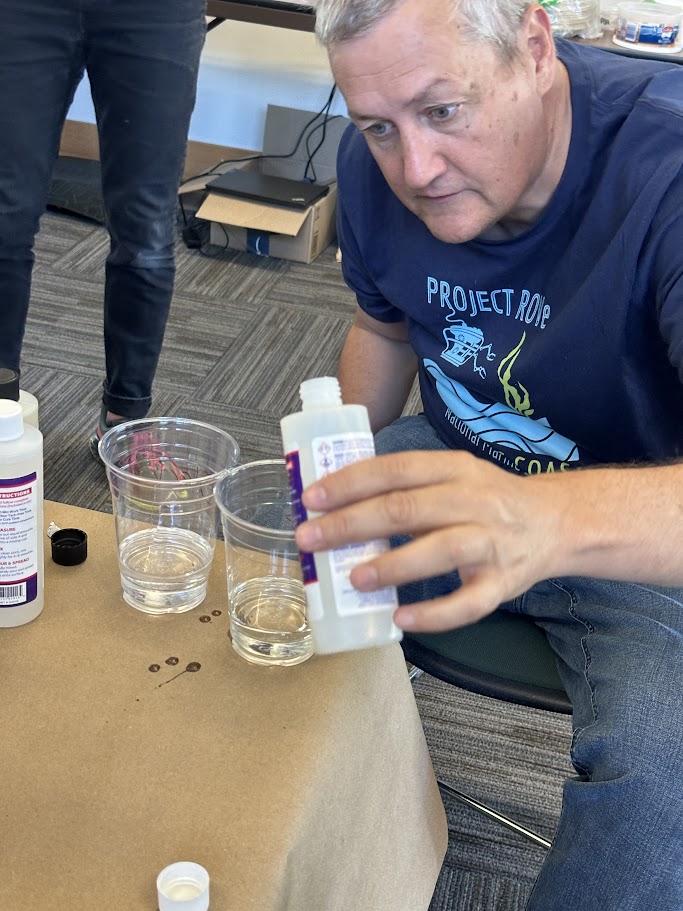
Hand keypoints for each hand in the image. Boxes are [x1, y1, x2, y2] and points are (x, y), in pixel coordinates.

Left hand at [295, 450, 564, 632]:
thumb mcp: (453, 476)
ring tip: (353, 578)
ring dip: (392, 565)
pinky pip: (468, 603)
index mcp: (454, 468)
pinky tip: (400, 619)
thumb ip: (407, 488)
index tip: (310, 499)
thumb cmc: (489, 499)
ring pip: (440, 550)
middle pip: (407, 508)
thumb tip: (338, 506)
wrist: (557, 522)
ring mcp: (492, 542)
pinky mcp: (504, 583)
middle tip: (311, 539)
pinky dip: (434, 614)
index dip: (349, 483)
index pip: (394, 469)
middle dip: (352, 524)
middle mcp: (474, 500)